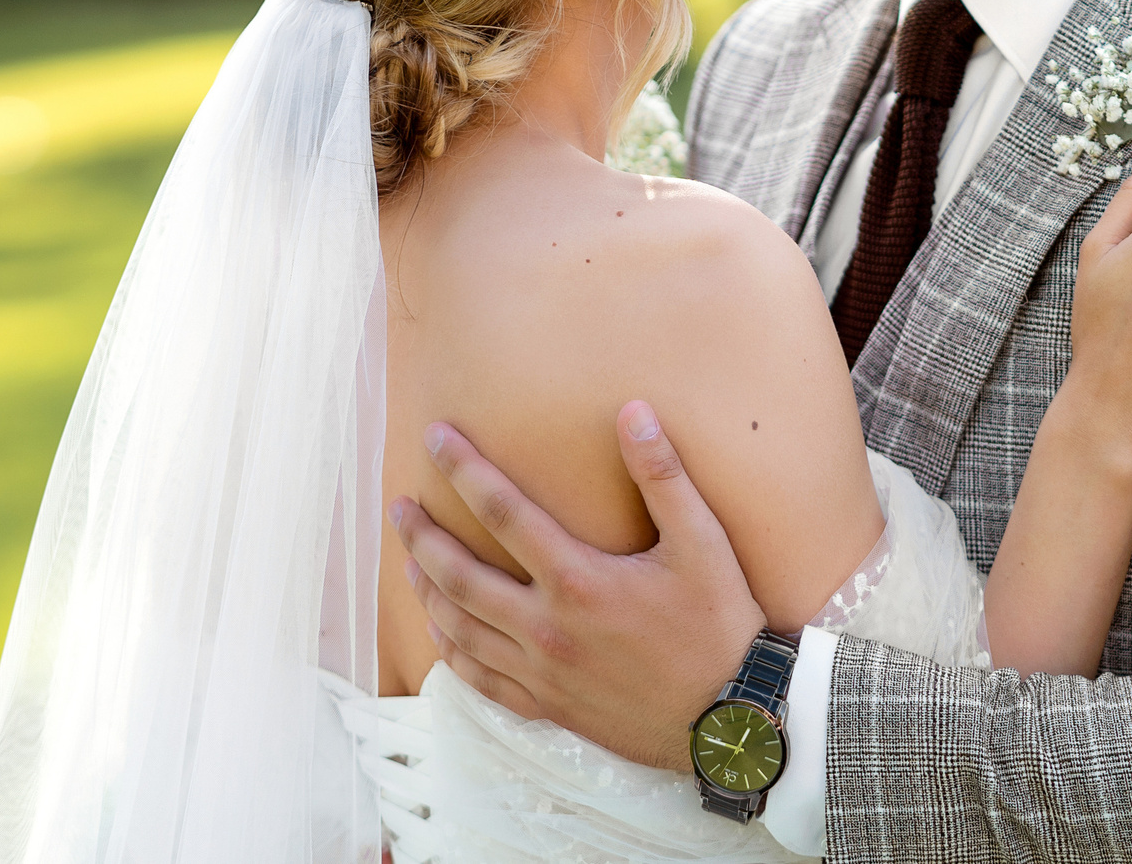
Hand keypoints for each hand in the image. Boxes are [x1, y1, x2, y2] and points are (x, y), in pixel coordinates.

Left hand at [387, 401, 761, 772]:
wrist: (732, 720)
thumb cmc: (719, 624)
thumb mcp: (702, 542)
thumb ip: (662, 475)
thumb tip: (633, 411)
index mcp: (578, 580)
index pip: (502, 512)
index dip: (463, 469)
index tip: (434, 438)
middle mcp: (547, 628)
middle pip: (460, 574)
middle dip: (422, 536)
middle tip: (398, 507)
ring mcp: (542, 672)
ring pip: (460, 627)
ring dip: (428, 590)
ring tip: (409, 560)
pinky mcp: (549, 706)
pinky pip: (481, 680)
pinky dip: (452, 652)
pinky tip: (441, 631)